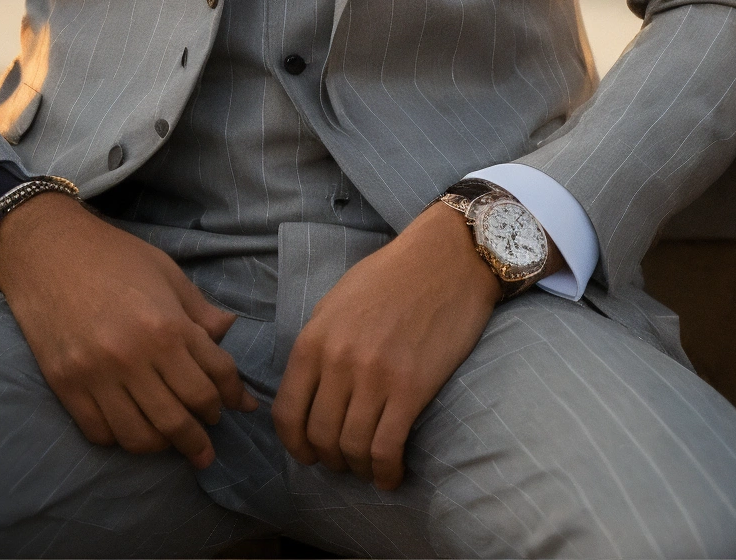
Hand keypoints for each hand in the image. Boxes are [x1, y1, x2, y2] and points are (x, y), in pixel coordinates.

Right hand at [0, 192, 255, 468]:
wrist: (48, 252)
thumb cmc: (115, 257)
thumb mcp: (168, 274)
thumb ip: (199, 311)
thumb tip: (230, 331)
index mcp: (167, 327)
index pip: (213, 379)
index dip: (232, 397)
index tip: (239, 406)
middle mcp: (135, 358)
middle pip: (180, 417)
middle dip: (201, 438)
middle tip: (207, 446)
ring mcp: (97, 377)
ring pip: (140, 436)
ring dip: (163, 446)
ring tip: (173, 444)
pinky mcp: (66, 387)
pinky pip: (100, 433)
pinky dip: (122, 440)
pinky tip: (134, 430)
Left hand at [272, 202, 522, 489]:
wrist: (448, 258)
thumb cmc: (393, 275)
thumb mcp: (337, 301)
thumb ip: (318, 345)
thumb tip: (308, 389)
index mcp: (314, 340)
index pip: (287, 413)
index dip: (294, 444)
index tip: (307, 454)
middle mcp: (339, 362)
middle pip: (319, 436)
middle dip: (328, 459)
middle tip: (343, 461)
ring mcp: (376, 377)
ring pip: (352, 447)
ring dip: (357, 467)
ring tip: (368, 467)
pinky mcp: (412, 388)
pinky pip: (387, 447)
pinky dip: (386, 471)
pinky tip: (391, 476)